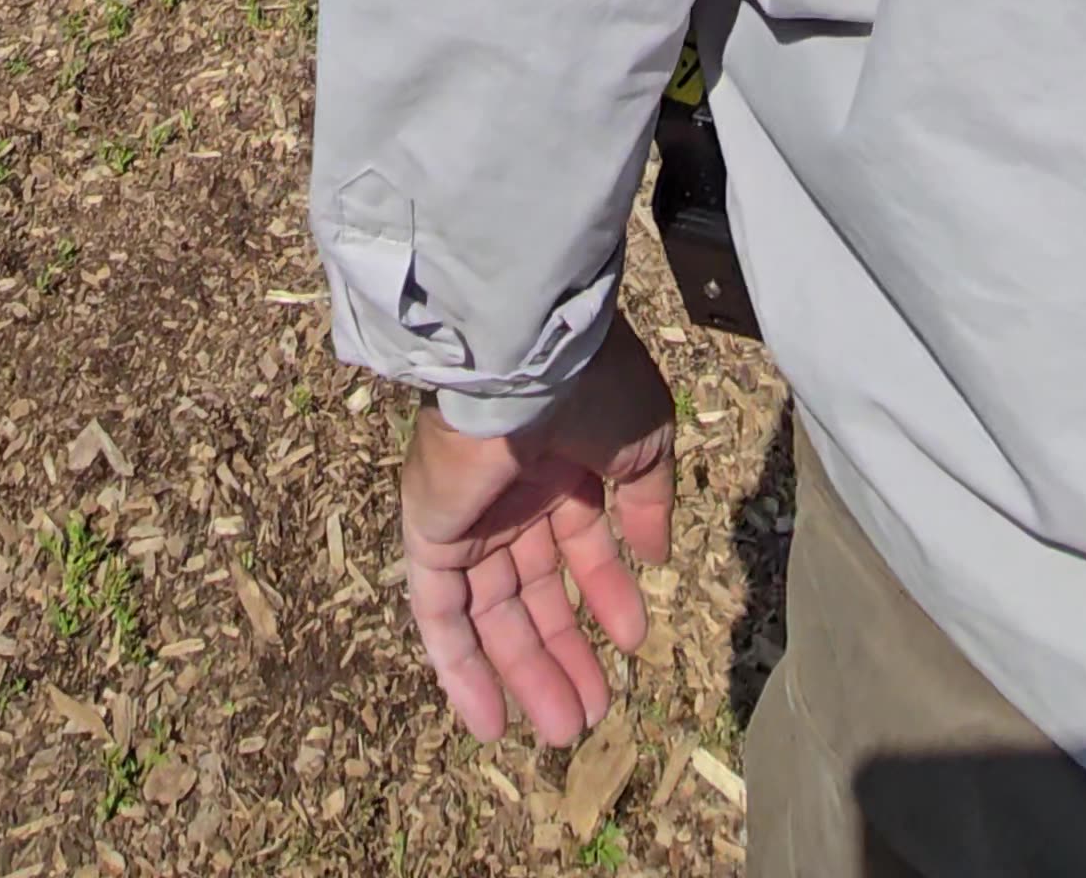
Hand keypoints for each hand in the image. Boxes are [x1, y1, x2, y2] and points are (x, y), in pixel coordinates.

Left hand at [399, 313, 676, 746]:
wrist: (526, 356)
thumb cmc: (592, 387)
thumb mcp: (643, 444)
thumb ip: (646, 502)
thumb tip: (654, 556)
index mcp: (560, 461)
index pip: (579, 541)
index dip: (606, 593)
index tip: (634, 642)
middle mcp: (510, 490)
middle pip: (533, 588)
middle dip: (564, 650)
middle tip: (592, 711)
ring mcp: (467, 513)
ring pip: (492, 610)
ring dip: (525, 671)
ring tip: (564, 728)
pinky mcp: (430, 532)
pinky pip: (439, 612)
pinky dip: (459, 666)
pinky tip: (490, 719)